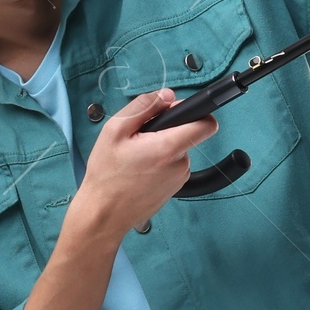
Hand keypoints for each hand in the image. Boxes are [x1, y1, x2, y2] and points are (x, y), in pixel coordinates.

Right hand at [73, 88, 218, 238]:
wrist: (104, 214)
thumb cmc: (106, 174)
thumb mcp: (115, 130)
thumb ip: (144, 107)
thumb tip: (167, 95)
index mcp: (168, 147)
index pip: (206, 125)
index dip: (199, 112)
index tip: (182, 111)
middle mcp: (180, 164)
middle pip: (187, 135)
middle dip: (167, 131)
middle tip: (139, 140)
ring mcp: (179, 179)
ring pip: (178, 151)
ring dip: (161, 148)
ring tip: (135, 158)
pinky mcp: (174, 189)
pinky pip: (172, 166)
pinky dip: (159, 163)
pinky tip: (139, 170)